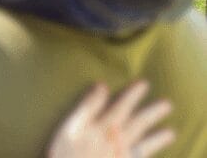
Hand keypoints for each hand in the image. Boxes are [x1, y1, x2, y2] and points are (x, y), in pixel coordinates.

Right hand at [48, 81, 174, 157]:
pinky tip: (154, 156)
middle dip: (152, 114)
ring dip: (157, 138)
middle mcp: (116, 141)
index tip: (145, 84)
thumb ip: (87, 106)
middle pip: (137, 124)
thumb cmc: (65, 153)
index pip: (121, 107)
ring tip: (170, 133)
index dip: (133, 96)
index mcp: (103, 127)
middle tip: (167, 105)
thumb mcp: (70, 126)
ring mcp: (122, 157)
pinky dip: (150, 156)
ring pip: (144, 145)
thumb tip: (102, 85)